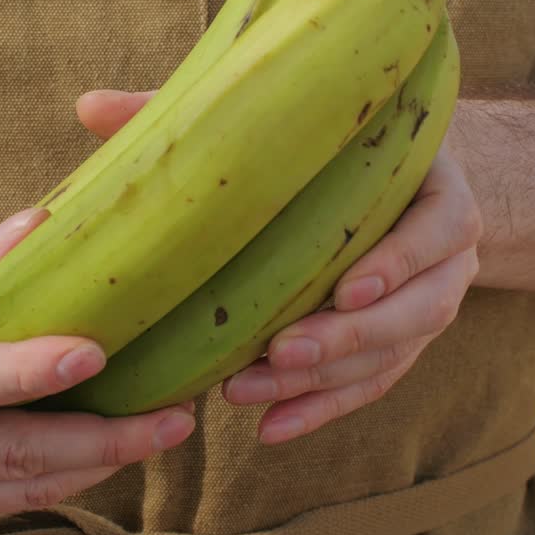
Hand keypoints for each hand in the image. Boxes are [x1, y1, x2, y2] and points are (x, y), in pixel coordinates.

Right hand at [0, 209, 195, 516]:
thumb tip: (41, 225)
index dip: (27, 374)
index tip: (97, 355)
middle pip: (6, 459)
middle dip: (101, 443)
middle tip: (173, 417)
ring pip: (15, 491)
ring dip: (95, 465)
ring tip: (160, 433)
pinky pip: (0, 501)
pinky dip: (59, 477)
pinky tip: (106, 451)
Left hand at [77, 90, 480, 444]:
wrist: (409, 179)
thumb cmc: (337, 146)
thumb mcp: (292, 122)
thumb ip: (205, 112)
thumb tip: (89, 106)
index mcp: (434, 190)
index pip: (436, 228)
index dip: (399, 261)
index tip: (347, 287)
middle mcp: (445, 255)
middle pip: (416, 309)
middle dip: (347, 338)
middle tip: (281, 353)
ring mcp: (429, 303)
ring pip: (389, 356)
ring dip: (322, 381)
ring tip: (249, 393)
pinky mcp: (402, 343)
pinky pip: (370, 385)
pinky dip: (320, 408)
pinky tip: (268, 428)